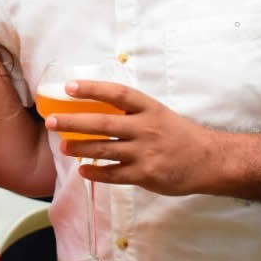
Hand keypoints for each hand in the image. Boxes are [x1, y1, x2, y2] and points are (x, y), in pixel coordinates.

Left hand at [45, 79, 220, 195]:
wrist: (208, 160)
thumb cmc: (179, 135)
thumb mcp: (159, 114)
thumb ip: (132, 112)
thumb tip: (96, 108)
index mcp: (149, 108)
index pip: (117, 93)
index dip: (92, 89)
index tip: (69, 87)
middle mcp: (146, 128)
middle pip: (102, 123)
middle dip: (73, 122)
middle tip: (52, 121)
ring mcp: (145, 152)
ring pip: (104, 149)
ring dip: (79, 148)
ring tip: (63, 146)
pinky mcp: (146, 174)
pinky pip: (114, 174)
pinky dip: (96, 173)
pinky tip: (83, 171)